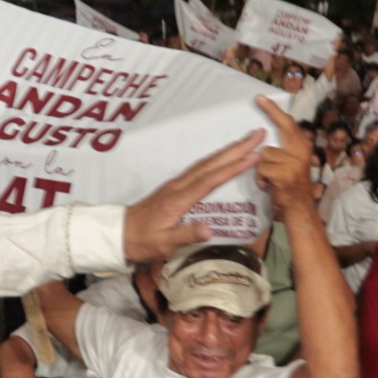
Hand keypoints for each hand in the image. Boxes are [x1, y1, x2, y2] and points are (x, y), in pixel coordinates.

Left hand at [122, 129, 263, 261]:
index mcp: (179, 199)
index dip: (233, 167)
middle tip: (258, 134)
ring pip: (206, 162)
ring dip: (227, 150)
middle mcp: (179, 186)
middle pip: (212, 163)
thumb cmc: (143, 241)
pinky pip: (200, 168)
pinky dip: (216, 159)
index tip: (254, 155)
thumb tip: (209, 230)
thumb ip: (187, 235)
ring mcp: (176, 184)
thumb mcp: (164, 244)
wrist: (119, 233)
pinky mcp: (174, 187)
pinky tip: (223, 158)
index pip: (211, 179)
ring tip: (247, 141)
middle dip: (236, 148)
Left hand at [254, 97, 313, 216]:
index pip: (289, 124)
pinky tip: (268, 186)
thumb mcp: (290, 165)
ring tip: (269, 180)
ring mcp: (295, 162)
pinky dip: (260, 179)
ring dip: (261, 169)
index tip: (261, 98)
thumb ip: (283, 150)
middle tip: (259, 98)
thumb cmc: (288, 188)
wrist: (298, 211)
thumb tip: (264, 133)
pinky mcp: (285, 174)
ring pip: (264, 154)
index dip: (275, 110)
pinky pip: (262, 168)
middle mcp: (302, 151)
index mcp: (302, 148)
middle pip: (284, 127)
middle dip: (272, 112)